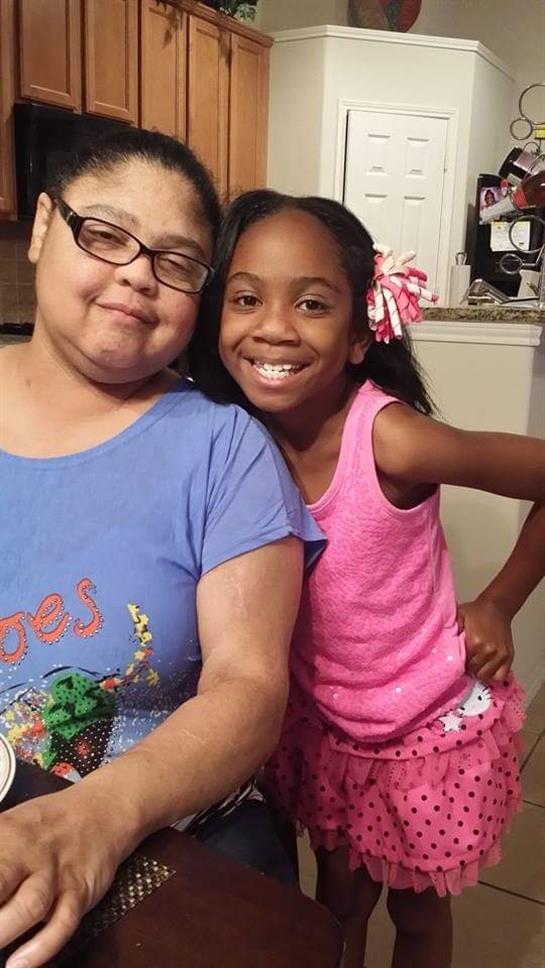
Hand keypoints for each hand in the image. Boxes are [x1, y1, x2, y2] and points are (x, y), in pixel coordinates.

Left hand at [0, 783, 127, 966]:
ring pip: (29, 904)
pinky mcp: (80, 889)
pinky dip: (41, 946)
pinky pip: (63, 921)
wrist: (104, 810)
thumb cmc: (45, 826)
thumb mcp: (7, 828)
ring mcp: (57, 871)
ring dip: (3, 932)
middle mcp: (29, 852)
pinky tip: (19, 964)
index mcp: (3, 835)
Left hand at [457, 598, 513, 682]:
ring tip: (477, 666)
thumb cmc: (475, 612)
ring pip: (487, 676)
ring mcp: (500, 655)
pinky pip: (501, 676)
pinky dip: (494, 675)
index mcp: (475, 642)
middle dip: (470, 670)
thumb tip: (442, 647)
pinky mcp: (509, 656)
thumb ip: (451, 631)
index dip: (459, 665)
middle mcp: (489, 651)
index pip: (464, 665)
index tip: (458, 663)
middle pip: (476, 672)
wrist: (496, 607)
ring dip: (481, 673)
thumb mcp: (459, 616)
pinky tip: (488, 668)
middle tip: (467, 664)